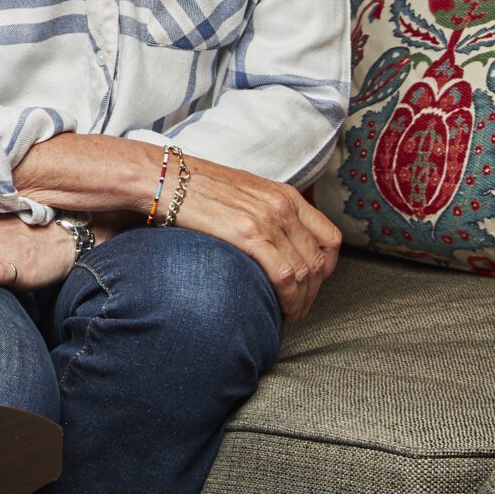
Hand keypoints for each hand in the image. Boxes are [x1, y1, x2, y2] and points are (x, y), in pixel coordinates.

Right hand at [169, 155, 342, 324]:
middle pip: (318, 261)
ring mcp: (268, 219)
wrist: (165, 178)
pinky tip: (278, 310)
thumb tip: (275, 245)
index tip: (312, 286)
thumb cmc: (196, 189)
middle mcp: (283, 206)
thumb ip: (266, 213)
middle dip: (313, 293)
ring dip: (301, 301)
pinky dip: (288, 299)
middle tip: (298, 309)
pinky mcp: (248, 234)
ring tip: (288, 315)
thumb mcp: (244, 193)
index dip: (327, 269)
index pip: (329, 238)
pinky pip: (284, 276)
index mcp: (285, 195)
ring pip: (304, 273)